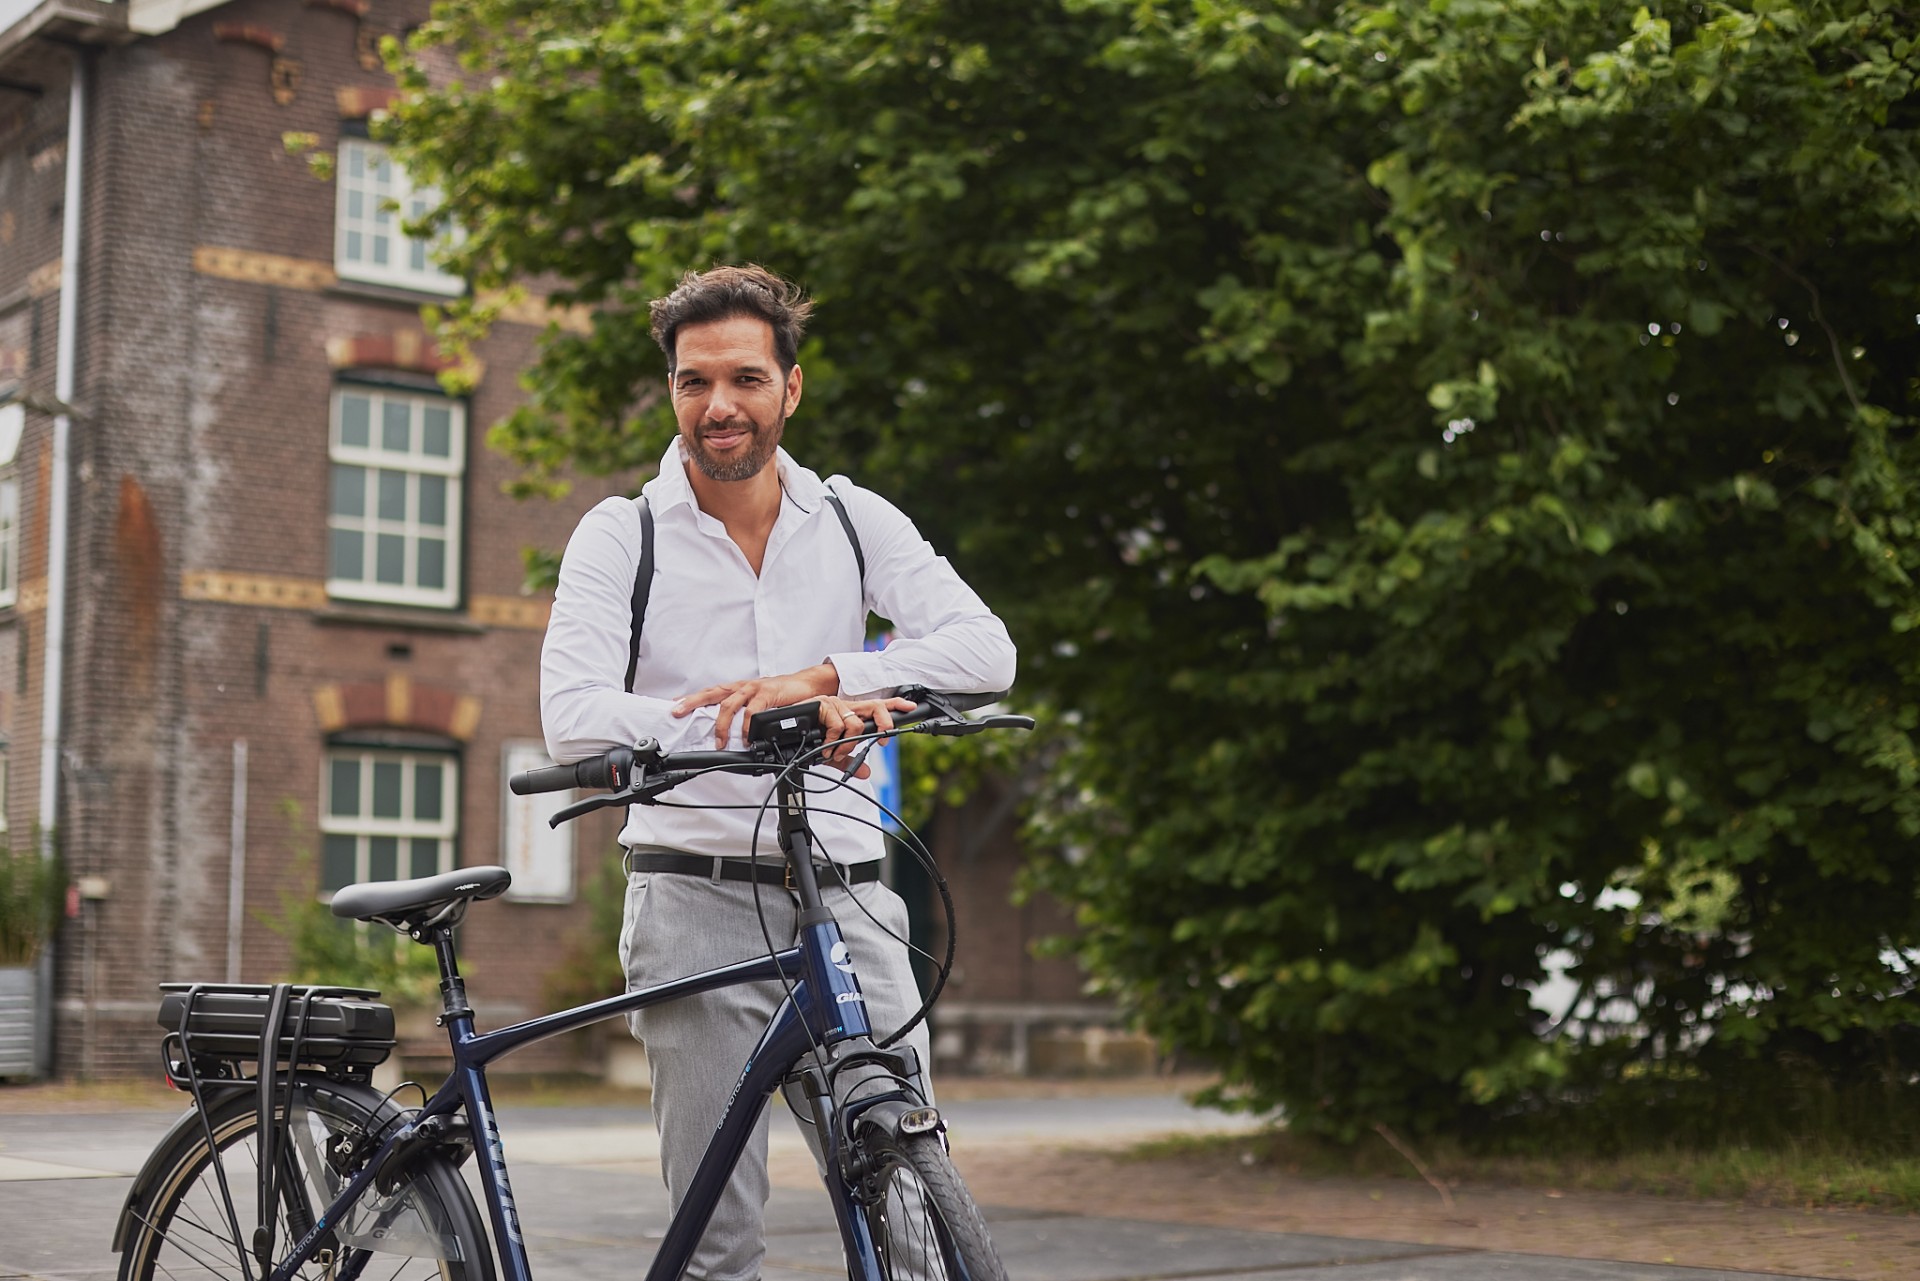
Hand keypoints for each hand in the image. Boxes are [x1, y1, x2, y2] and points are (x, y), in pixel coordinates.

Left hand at [672, 664, 839, 749]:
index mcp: (738, 688)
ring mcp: (754, 689)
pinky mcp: (768, 694)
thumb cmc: (782, 694)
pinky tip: (746, 736)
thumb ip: (744, 712)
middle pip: (712, 693)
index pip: (710, 691)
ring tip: (719, 740)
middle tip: (678, 712)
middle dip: (693, 703)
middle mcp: (742, 686)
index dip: (692, 698)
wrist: (807, 685)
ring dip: (722, 724)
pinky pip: (753, 710)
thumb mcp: (758, 702)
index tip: (674, 704)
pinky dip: (747, 725)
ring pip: (730, 703)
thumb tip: (728, 729)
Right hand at [815, 695, 915, 774]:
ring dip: (848, 744)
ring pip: (856, 723)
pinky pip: (837, 725)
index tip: (911, 708)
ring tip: (836, 753)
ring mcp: (834, 703)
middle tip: (883, 741)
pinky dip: (832, 740)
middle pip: (875, 706)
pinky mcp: (821, 704)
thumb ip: (849, 762)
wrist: (785, 731)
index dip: (895, 705)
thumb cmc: (807, 738)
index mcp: (850, 714)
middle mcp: (845, 706)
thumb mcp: (832, 754)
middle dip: (884, 723)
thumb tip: (866, 772)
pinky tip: (825, 746)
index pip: (877, 706)